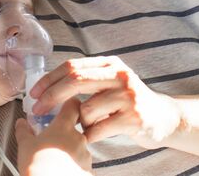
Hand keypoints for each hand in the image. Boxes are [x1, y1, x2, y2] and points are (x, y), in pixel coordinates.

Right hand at [15, 98, 91, 175]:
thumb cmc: (38, 167)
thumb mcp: (25, 146)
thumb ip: (23, 131)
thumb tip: (21, 122)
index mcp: (64, 126)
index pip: (74, 104)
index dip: (68, 104)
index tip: (61, 107)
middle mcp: (79, 138)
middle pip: (76, 127)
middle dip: (65, 132)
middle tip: (52, 138)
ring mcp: (86, 155)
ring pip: (79, 146)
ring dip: (69, 148)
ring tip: (55, 158)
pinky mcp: (88, 170)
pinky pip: (81, 162)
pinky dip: (73, 164)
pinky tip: (62, 169)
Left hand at [30, 56, 182, 144]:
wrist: (164, 117)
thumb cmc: (128, 101)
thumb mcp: (110, 82)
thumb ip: (87, 79)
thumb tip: (47, 87)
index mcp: (110, 64)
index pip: (72, 66)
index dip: (49, 79)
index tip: (34, 92)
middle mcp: (120, 75)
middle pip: (76, 81)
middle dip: (51, 96)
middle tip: (37, 109)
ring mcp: (128, 96)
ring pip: (86, 110)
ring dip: (80, 122)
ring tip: (90, 124)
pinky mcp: (133, 118)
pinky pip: (97, 129)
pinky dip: (90, 135)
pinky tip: (96, 134)